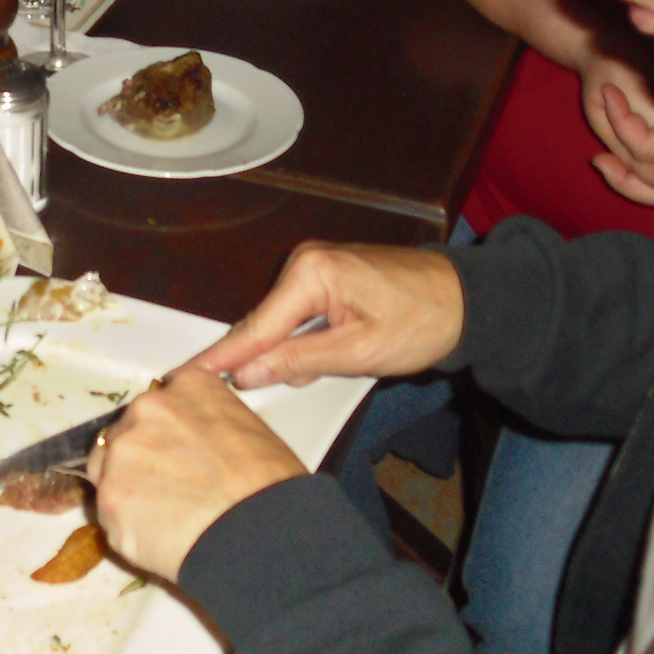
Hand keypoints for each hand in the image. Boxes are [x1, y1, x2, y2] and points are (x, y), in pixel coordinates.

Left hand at [86, 368, 303, 582]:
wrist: (260, 533)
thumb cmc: (269, 489)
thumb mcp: (248, 429)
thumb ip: (206, 424)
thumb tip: (195, 446)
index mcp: (187, 386)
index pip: (160, 403)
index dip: (165, 432)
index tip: (174, 452)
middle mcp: (147, 409)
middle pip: (126, 433)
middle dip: (142, 460)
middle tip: (170, 489)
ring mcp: (122, 452)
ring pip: (108, 470)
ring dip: (128, 490)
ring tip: (166, 518)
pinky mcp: (109, 497)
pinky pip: (110, 512)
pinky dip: (128, 527)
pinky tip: (159, 538)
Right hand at [190, 242, 463, 388]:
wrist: (468, 299)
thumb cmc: (423, 321)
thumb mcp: (359, 351)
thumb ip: (299, 362)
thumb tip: (247, 373)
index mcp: (310, 273)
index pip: (256, 325)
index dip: (222, 356)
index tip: (185, 375)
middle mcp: (305, 262)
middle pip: (264, 322)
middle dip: (260, 359)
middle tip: (249, 392)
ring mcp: (316, 266)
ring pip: (281, 322)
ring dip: (287, 353)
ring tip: (315, 370)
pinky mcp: (328, 276)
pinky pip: (298, 314)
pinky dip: (301, 340)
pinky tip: (316, 358)